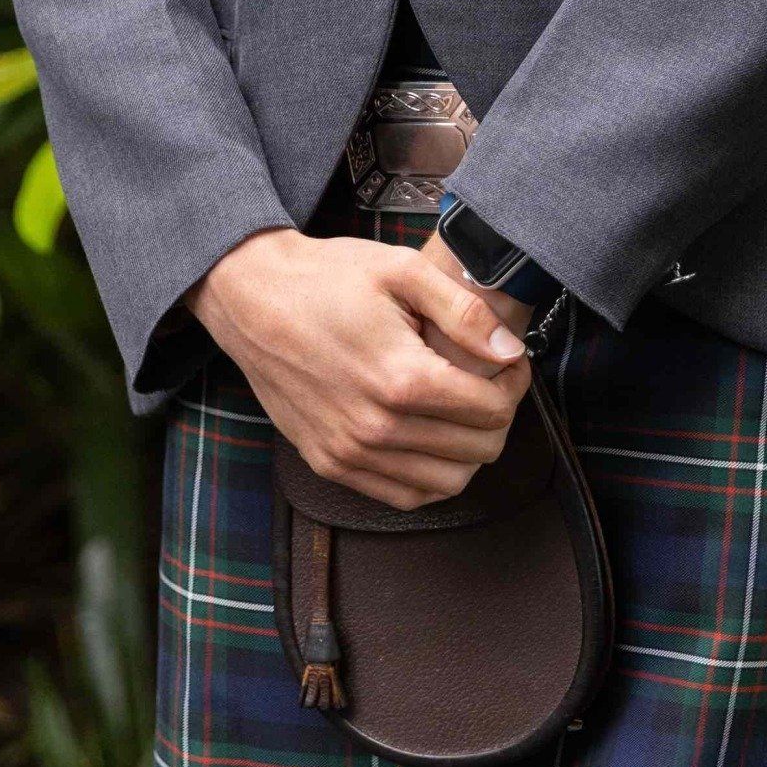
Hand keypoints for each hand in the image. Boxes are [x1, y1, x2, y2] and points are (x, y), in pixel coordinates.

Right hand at [188, 228, 530, 509]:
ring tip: (465, 409)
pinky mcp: (330, 463)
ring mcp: (349, 452)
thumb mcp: (402, 270)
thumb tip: (511, 352)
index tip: (509, 361)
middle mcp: (376, 428)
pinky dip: (431, 476)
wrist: (251, 297)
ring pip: (446, 483)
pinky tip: (432, 437)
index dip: (514, 384)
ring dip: (469, 451)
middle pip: (476, 451)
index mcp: (400, 378)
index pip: (491, 410)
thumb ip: (464, 313)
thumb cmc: (327, 277)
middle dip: (499, 416)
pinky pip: (404, 496)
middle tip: (493, 382)